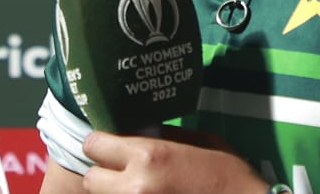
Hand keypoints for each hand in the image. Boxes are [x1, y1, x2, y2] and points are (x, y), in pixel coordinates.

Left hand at [81, 126, 266, 193]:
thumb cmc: (228, 176)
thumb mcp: (198, 143)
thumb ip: (162, 138)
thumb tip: (136, 132)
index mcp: (149, 156)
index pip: (94, 145)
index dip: (102, 145)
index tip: (111, 148)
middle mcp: (135, 186)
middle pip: (91, 178)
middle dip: (104, 174)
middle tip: (122, 173)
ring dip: (114, 193)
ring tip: (138, 189)